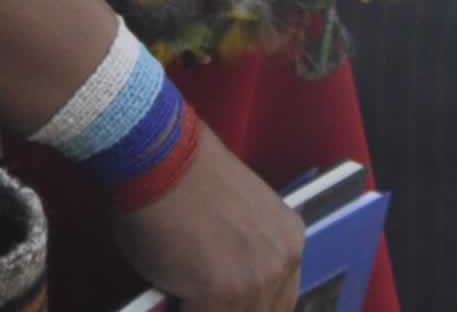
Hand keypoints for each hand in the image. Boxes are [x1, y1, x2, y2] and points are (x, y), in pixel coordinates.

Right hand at [112, 122, 305, 311]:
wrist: (165, 160)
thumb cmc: (188, 184)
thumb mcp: (242, 224)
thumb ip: (250, 260)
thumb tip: (234, 294)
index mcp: (291, 242)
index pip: (279, 302)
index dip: (247, 309)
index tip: (225, 305)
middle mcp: (284, 260)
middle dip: (227, 310)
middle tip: (201, 301)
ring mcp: (256, 277)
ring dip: (203, 309)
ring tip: (184, 297)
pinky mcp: (222, 290)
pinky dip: (182, 311)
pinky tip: (172, 299)